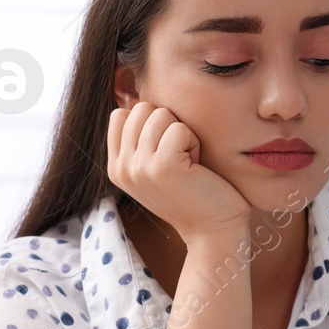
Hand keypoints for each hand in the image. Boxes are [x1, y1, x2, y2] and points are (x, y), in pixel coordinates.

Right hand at [107, 100, 251, 241]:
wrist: (213, 231)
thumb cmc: (194, 194)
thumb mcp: (156, 167)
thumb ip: (141, 139)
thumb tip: (134, 97)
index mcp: (116, 167)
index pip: (121, 114)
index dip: (151, 121)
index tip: (168, 150)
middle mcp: (121, 168)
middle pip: (142, 108)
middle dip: (169, 125)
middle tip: (182, 158)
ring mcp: (138, 167)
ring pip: (160, 114)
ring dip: (183, 134)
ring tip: (189, 163)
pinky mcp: (162, 167)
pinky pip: (179, 128)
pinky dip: (195, 142)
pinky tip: (197, 167)